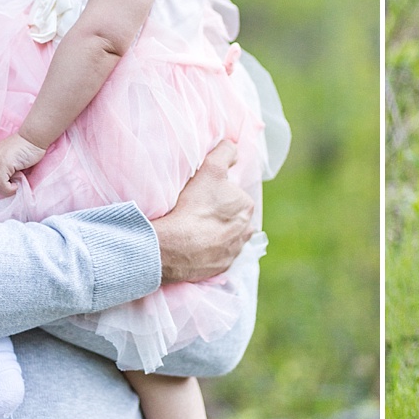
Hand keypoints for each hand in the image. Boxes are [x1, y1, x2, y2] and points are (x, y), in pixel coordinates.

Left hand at [0, 131, 46, 195]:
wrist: (35, 137)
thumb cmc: (27, 147)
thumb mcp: (9, 157)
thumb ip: (2, 167)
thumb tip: (3, 184)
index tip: (4, 182)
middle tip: (11, 185)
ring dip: (4, 190)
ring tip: (15, 185)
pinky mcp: (4, 163)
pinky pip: (1, 183)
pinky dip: (8, 189)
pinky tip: (16, 186)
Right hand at [152, 139, 253, 283]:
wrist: (172, 247)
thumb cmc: (193, 205)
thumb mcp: (211, 168)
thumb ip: (226, 151)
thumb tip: (234, 148)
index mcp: (247, 208)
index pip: (234, 196)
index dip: (218, 194)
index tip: (204, 196)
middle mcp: (245, 233)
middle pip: (231, 217)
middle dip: (219, 215)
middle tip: (198, 211)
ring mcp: (232, 254)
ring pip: (225, 237)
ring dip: (215, 233)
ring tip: (194, 228)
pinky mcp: (219, 269)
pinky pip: (215, 256)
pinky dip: (207, 250)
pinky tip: (193, 244)